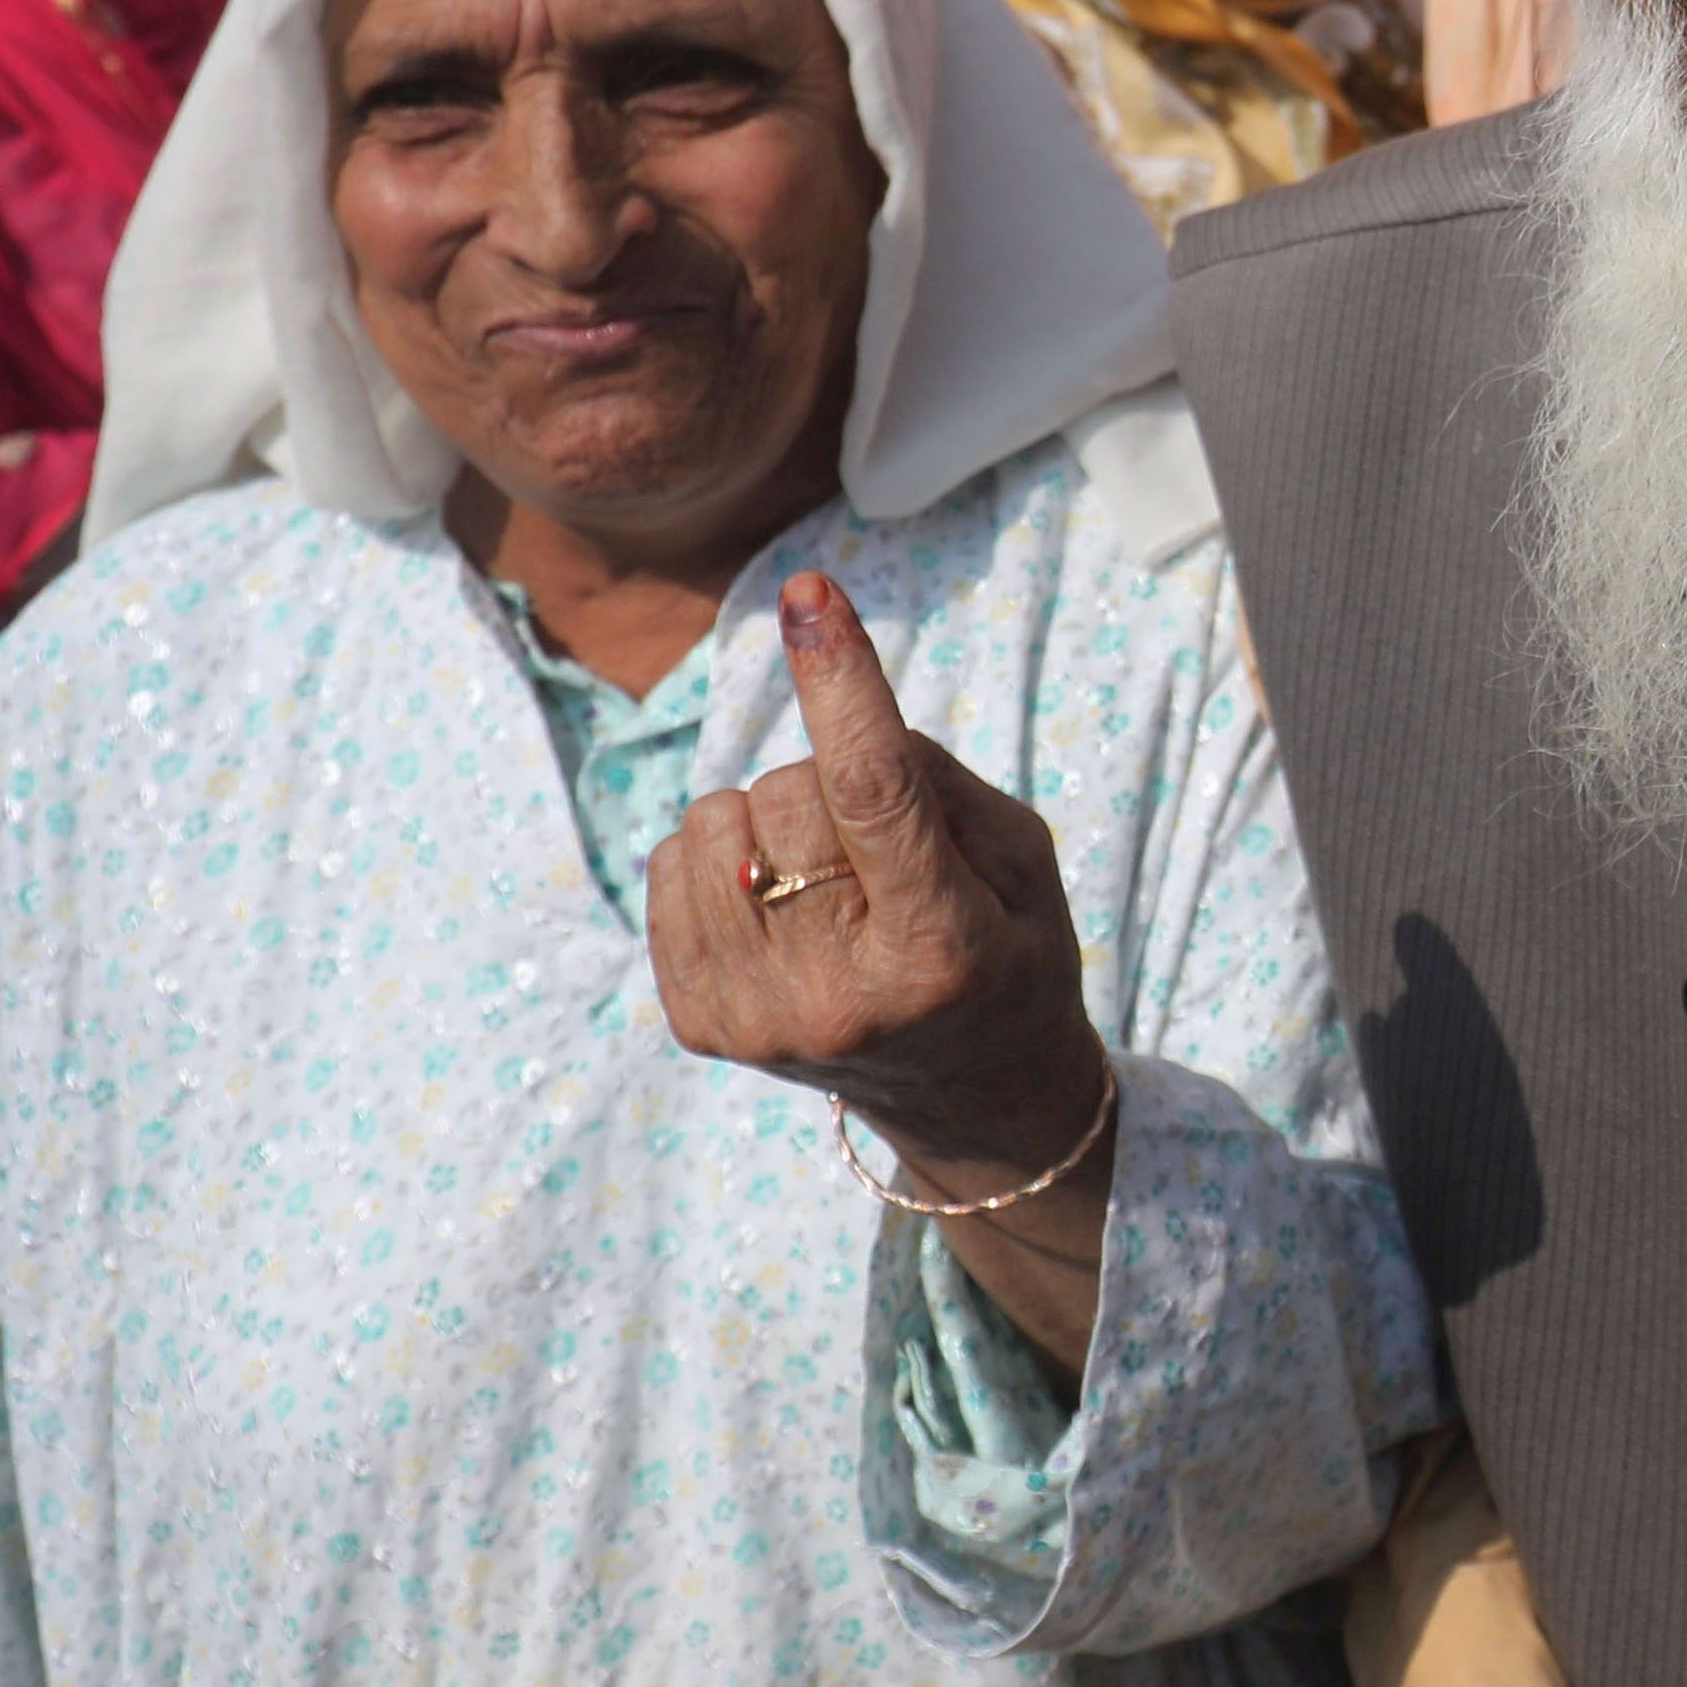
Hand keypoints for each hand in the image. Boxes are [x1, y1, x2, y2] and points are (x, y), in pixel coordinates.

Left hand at [647, 572, 1119, 1369]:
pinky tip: (773, 904)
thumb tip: (823, 700)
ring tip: (825, 882)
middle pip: (790, 794)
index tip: (812, 594)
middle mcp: (839, 995)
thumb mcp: (1017, 856)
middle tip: (877, 846)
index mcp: (939, 948)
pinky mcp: (702, 1027)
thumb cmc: (1005, 946)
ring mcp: (759, 1020)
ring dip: (768, 821)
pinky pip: (669, 865)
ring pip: (715, 821)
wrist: (968, 1091)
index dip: (841, 682)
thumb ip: (929, 777)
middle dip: (828, 783)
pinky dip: (718, 857)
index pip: (873, 791)